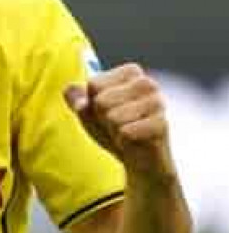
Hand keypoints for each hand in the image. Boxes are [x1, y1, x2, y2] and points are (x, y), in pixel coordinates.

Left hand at [65, 63, 173, 179]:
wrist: (140, 160)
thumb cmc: (113, 129)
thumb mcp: (89, 112)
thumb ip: (75, 99)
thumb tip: (70, 89)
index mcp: (130, 72)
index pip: (94, 84)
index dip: (92, 103)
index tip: (105, 111)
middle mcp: (146, 83)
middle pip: (101, 101)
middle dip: (102, 119)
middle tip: (117, 125)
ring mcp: (157, 103)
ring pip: (113, 117)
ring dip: (113, 131)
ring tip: (125, 133)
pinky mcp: (161, 124)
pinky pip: (126, 133)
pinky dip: (123, 142)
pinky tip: (134, 142)